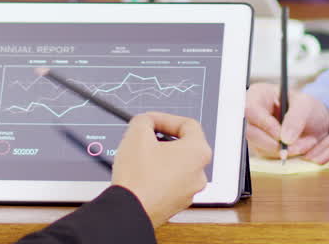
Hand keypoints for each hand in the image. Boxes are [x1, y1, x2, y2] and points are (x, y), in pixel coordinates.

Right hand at [112, 112, 211, 227]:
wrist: (129, 211)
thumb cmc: (138, 177)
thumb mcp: (137, 133)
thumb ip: (145, 120)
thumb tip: (146, 122)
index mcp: (198, 152)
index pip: (188, 124)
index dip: (165, 118)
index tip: (150, 121)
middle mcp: (199, 173)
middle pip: (183, 145)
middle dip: (162, 138)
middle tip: (144, 137)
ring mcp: (189, 191)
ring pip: (176, 165)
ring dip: (159, 157)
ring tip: (140, 157)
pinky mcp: (176, 203)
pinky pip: (170, 182)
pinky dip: (157, 175)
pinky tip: (141, 174)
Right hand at [244, 82, 328, 158]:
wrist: (315, 123)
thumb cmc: (307, 107)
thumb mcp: (305, 105)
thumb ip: (296, 118)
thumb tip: (285, 138)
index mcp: (258, 95)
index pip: (251, 110)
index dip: (265, 124)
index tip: (283, 136)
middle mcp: (252, 114)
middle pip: (251, 132)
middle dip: (275, 143)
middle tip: (298, 146)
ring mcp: (255, 132)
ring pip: (260, 147)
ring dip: (283, 150)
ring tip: (305, 144)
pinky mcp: (260, 147)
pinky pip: (267, 156)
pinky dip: (284, 155)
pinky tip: (299, 147)